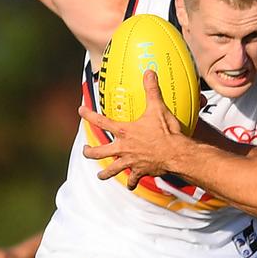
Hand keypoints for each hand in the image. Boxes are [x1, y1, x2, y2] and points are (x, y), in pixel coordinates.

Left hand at [81, 69, 184, 186]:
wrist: (176, 154)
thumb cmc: (166, 131)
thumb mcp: (158, 108)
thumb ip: (151, 90)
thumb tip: (149, 72)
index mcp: (124, 132)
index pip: (100, 121)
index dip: (88, 114)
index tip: (80, 110)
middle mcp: (122, 148)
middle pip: (98, 152)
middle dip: (89, 151)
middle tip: (87, 150)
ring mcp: (130, 161)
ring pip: (110, 170)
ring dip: (104, 173)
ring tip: (101, 174)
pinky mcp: (140, 171)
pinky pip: (132, 180)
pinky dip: (131, 182)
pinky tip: (130, 185)